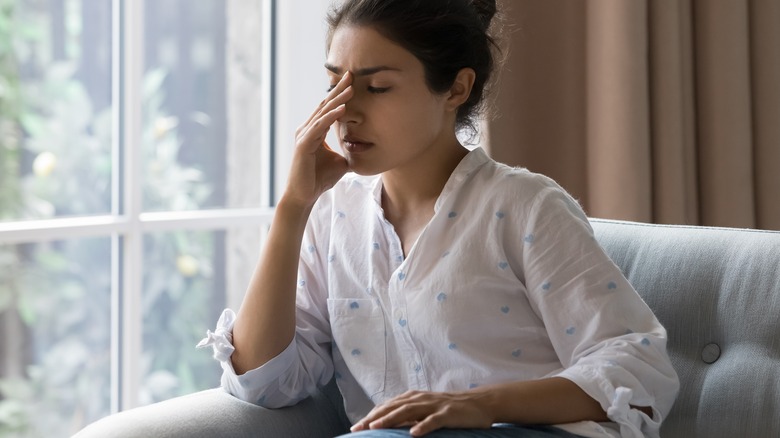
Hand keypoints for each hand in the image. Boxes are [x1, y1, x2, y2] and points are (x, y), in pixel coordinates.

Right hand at [283, 71, 352, 207]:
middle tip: (351, 74)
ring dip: (338, 100)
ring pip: (323, 113)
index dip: (340, 94)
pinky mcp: (303, 145)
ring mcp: (304, 136)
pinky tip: (342, 109)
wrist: (304, 195)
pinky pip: (319, 127)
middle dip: (338, 90)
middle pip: (325, 105)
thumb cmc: (320, 179)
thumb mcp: (340, 162)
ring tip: (351, 88)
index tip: (352, 81)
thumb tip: (364, 151)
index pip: (328, 108)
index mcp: (314, 131)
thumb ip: (348, 152)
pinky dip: (331, 117)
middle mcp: (307, 129)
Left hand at [350, 390, 494, 436]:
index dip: (371, 415)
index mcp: (414, 397)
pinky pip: (433, 420)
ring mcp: (434, 405)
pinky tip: (413, 434)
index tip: (356, 427)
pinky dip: (423, 426)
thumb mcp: (426, 410)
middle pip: (393, 407)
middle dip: (374, 417)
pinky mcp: (448, 414)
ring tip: (376, 428)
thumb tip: (389, 425)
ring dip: (391, 419)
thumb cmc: (450, 409)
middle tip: (358, 428)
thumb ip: (409, 415)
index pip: (388, 406)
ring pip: (408, 411)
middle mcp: (421, 398)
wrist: (479, 403)